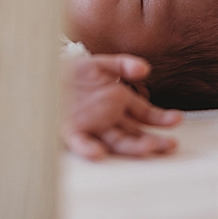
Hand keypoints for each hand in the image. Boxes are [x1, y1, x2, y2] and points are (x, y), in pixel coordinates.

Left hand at [62, 53, 182, 160]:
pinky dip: (89, 149)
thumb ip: (122, 65)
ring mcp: (90, 125)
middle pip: (133, 133)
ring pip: (114, 141)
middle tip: (170, 145)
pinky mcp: (70, 130)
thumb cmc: (70, 72)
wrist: (41, 74)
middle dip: (153, 140)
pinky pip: (81, 143)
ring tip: (148, 148)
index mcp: (117, 102)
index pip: (144, 114)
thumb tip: (144, 69)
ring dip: (131, 146)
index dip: (160, 119)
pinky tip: (98, 153)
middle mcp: (107, 118)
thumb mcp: (98, 64)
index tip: (176, 120)